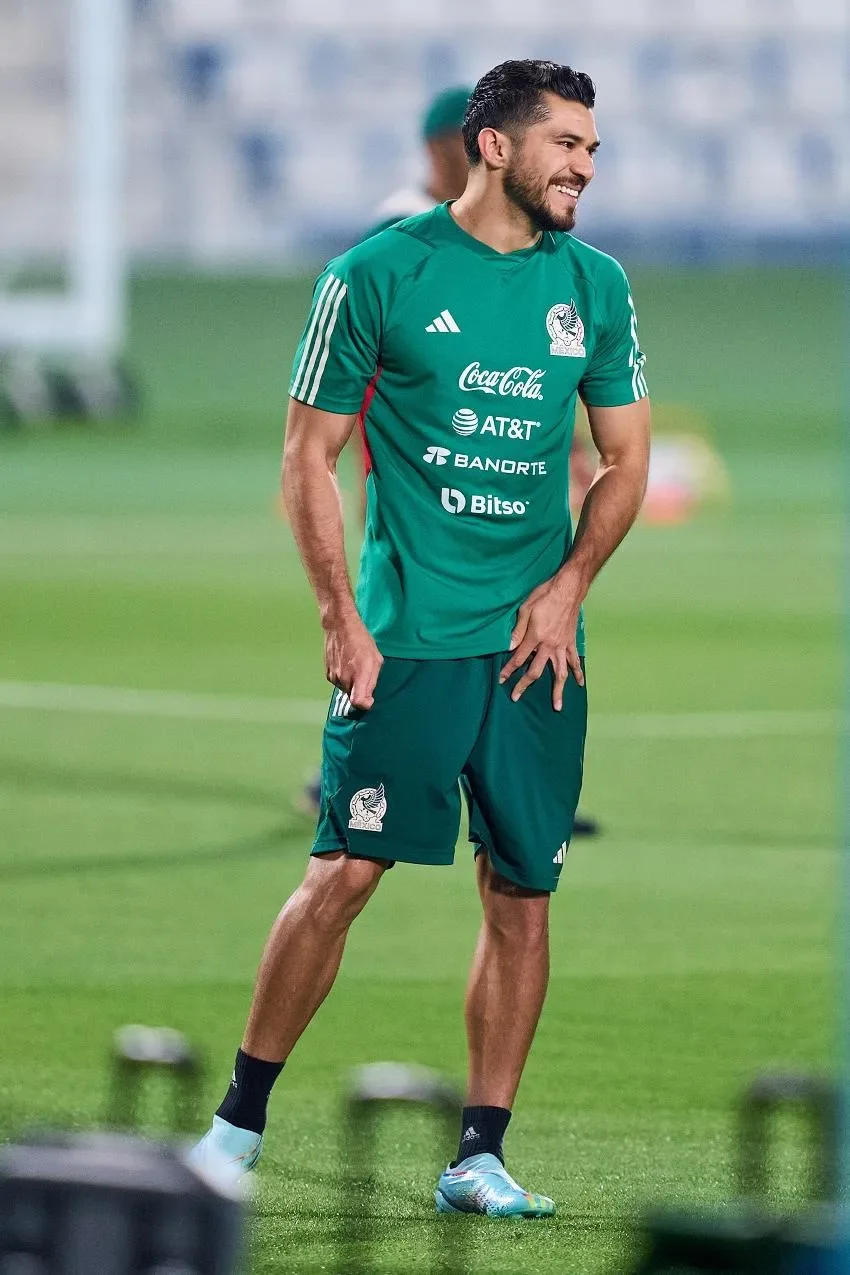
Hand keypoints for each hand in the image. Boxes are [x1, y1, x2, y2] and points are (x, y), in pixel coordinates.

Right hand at [323, 611, 383, 709]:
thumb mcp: (376, 659)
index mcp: (359, 675)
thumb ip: (372, 680)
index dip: (365, 705)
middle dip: (360, 690)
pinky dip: (343, 677)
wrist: (339, 626)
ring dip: (351, 682)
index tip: (370, 699)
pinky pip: (338, 682)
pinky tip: (346, 663)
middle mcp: (344, 679)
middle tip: (364, 673)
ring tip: (354, 665)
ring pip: (345, 689)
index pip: (358, 702)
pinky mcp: (327, 673)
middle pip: (353, 696)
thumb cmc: (362, 640)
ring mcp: (333, 677)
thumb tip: (368, 697)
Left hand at [499, 571, 584, 710]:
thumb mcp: (525, 609)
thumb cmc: (544, 596)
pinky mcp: (571, 643)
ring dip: (557, 690)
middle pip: (535, 671)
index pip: (518, 658)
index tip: (501, 680)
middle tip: (516, 697)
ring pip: (559, 673)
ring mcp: (562, 646)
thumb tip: (509, 646)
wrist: (567, 589)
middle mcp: (549, 645)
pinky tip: (579, 683)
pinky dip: (578, 673)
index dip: (508, 670)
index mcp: (535, 637)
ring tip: (557, 706)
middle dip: (524, 685)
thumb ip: (517, 630)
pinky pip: (574, 661)